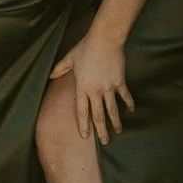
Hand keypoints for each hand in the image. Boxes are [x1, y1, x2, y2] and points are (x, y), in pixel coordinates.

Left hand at [49, 29, 133, 144]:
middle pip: (98, 115)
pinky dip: (129, 103)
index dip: (83, 124)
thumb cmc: (85, 48)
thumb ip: (60, 69)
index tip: (85, 136)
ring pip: (112, 110)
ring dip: (115, 122)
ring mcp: (109, 88)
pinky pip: (125, 96)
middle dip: (101, 130)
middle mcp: (95, 91)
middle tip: (104, 142)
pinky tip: (131, 111)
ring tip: (117, 132)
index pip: (81, 111)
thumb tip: (51, 75)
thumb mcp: (69, 58)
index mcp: (81, 87)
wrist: (104, 40)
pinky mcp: (120, 82)